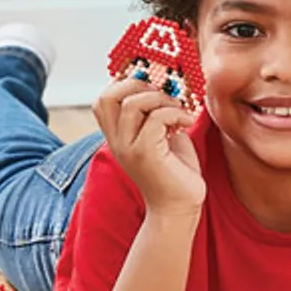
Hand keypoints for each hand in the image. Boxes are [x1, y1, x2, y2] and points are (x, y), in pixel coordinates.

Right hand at [93, 78, 204, 215]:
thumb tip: (165, 88)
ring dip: (161, 99)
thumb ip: (155, 114)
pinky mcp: (146, 154)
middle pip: (108, 96)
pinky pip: (156, 118)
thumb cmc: (174, 171)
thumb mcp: (161, 136)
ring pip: (133, 104)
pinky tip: (187, 122)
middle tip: (162, 94)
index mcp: (117, 136)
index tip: (152, 84)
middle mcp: (117, 141)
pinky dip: (176, 113)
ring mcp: (128, 148)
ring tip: (178, 110)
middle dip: (137, 85)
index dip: (124, 83)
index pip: (103, 99)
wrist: (178, 207)